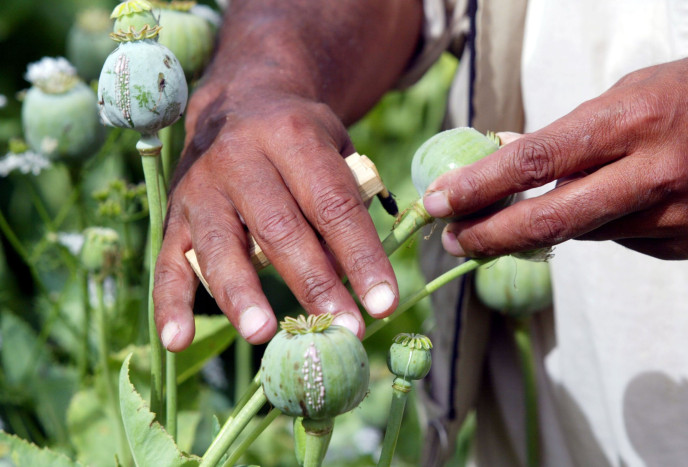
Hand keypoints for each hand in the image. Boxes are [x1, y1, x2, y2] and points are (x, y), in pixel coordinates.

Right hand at [152, 83, 397, 349]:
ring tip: (264, 334)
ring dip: (243, 295)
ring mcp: (200, 188)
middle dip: (314, 284)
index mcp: (292, 136)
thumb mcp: (334, 150)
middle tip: (343, 329)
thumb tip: (352, 276)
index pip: (333, 204)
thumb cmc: (299, 139)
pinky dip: (170, 304)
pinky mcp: (173, 216)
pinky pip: (167, 262)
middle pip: (280, 229)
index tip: (383, 303)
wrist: (237, 103)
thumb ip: (345, 203)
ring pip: (221, 246)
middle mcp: (240, 158)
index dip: (362, 256)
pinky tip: (178, 339)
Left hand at [422, 50, 687, 259]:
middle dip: (489, 236)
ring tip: (508, 220)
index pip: (534, 161)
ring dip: (537, 231)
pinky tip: (602, 205)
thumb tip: (506, 153)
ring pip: (580, 235)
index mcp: (631, 121)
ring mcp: (672, 216)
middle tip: (452, 241)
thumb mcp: (633, 90)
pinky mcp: (686, 244)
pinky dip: (595, 226)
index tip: (438, 202)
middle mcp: (651, 174)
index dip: (478, 187)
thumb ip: (569, 130)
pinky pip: (619, 239)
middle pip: (548, 220)